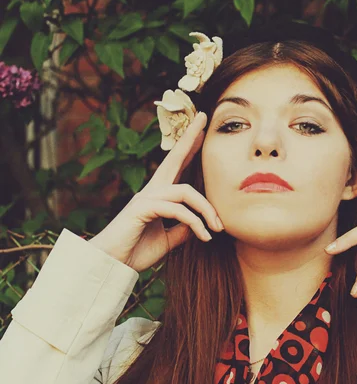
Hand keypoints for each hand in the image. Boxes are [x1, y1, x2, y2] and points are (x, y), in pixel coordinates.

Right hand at [88, 112, 223, 272]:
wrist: (111, 266)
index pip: (176, 166)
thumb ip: (183, 229)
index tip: (201, 130)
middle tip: (205, 117)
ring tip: (218, 229)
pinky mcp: (143, 208)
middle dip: (190, 137)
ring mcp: (146, 197)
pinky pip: (177, 209)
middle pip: (174, 157)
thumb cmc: (135, 252)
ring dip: (206, 210)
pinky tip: (204, 236)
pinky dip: (195, 222)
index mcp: (158, 195)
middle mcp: (152, 191)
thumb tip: (199, 224)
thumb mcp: (168, 240)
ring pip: (185, 191)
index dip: (189, 147)